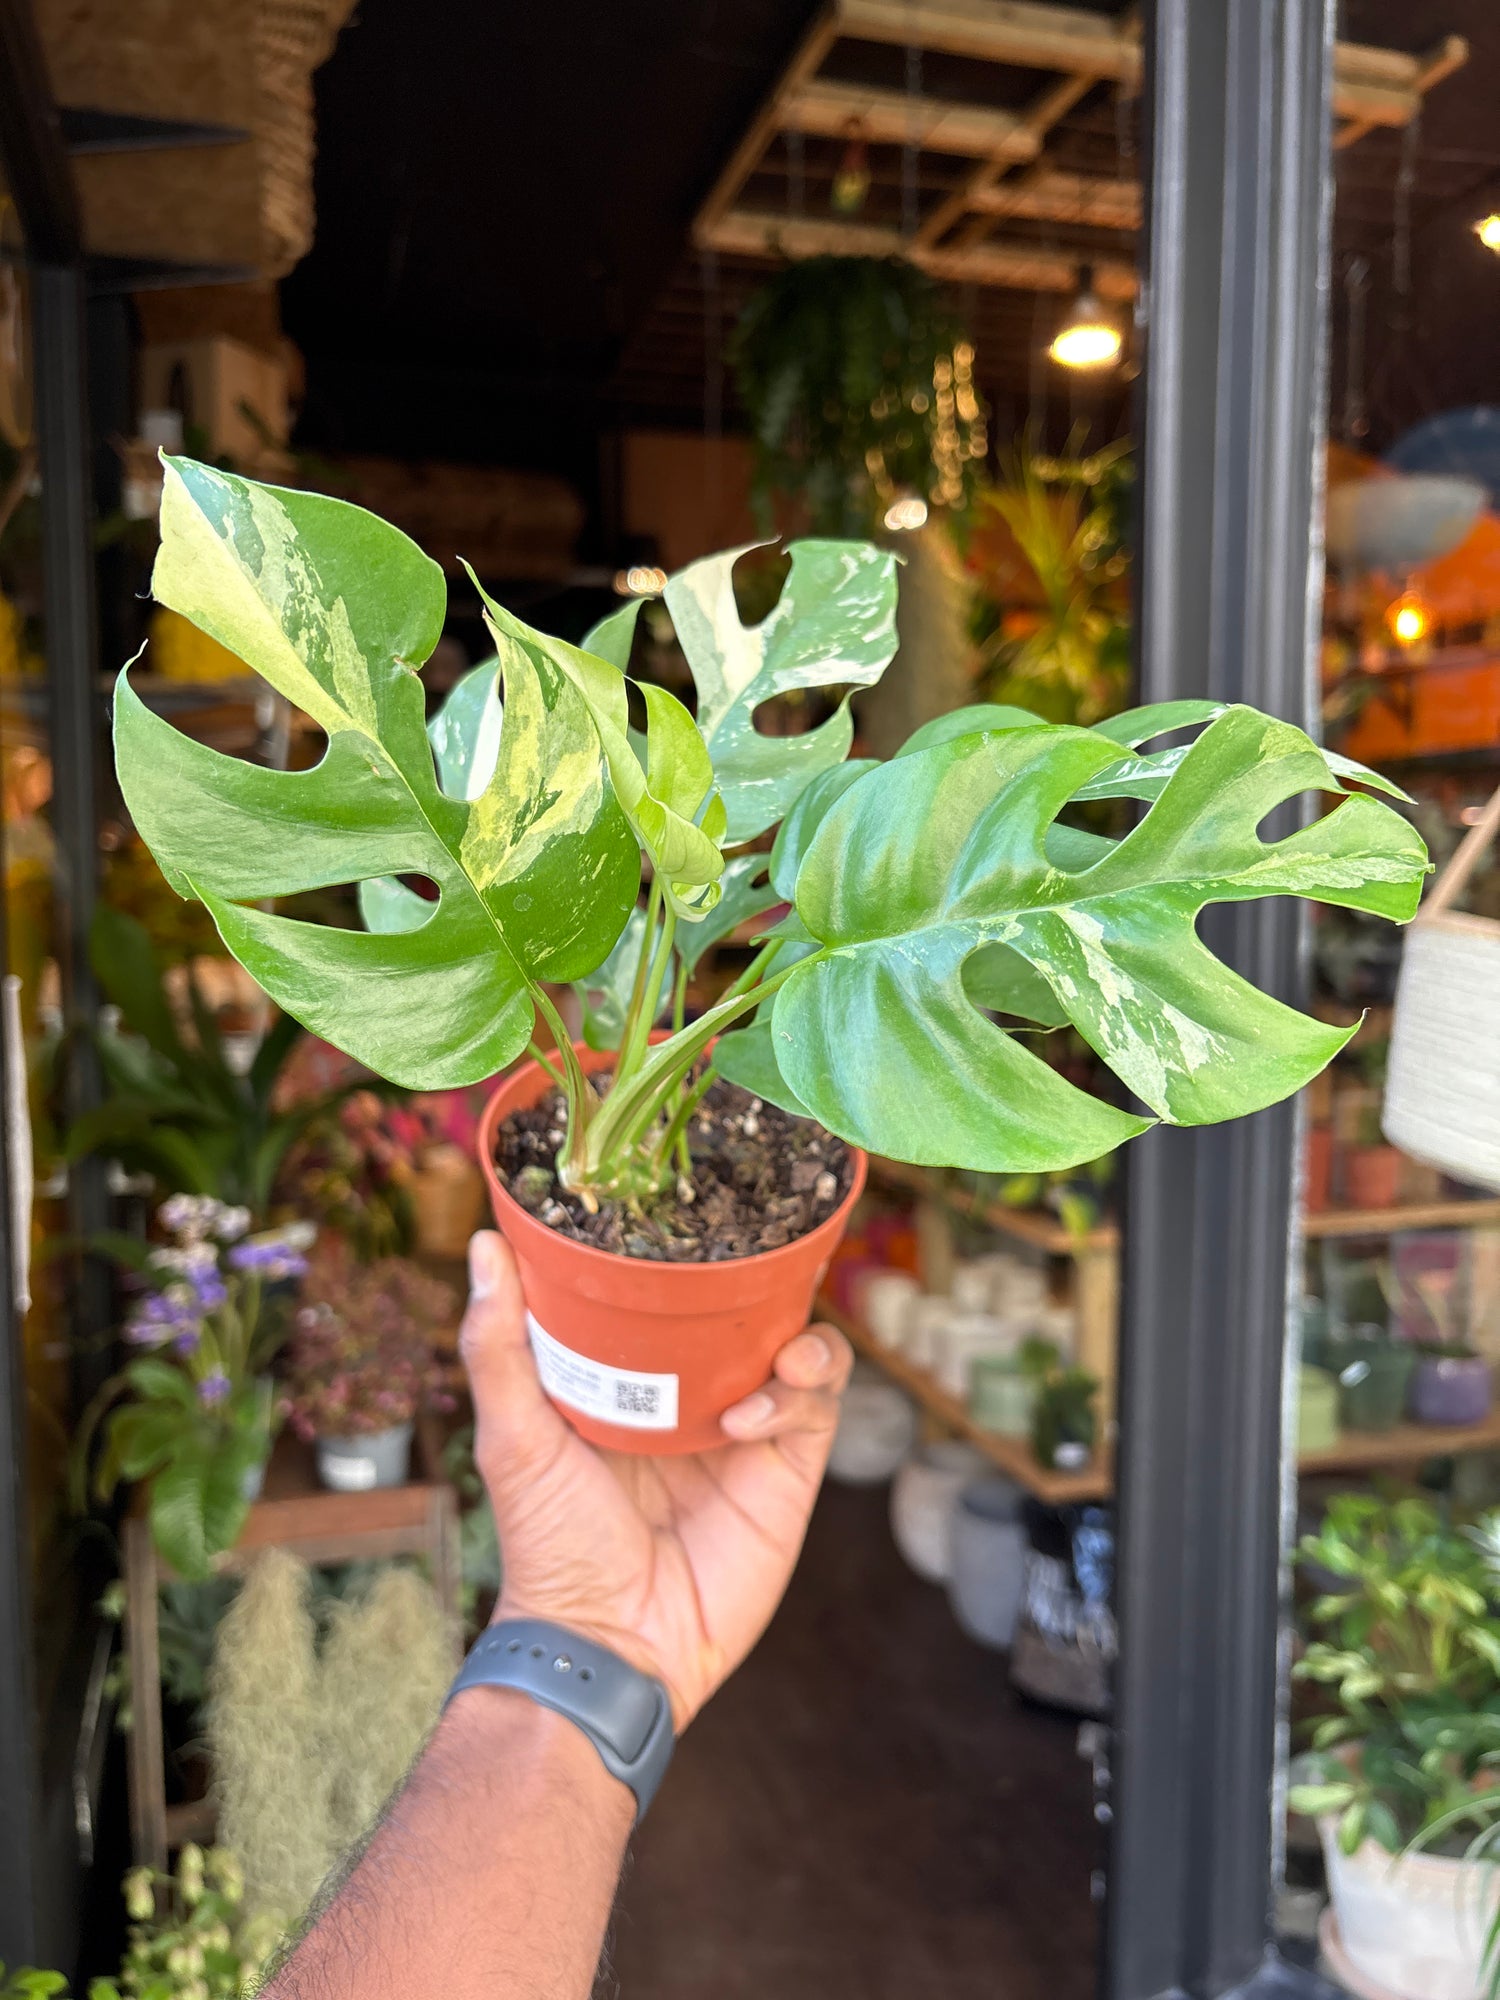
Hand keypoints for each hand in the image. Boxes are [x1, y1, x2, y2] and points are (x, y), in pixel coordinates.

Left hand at [459, 1230, 851, 1729]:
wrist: (607, 1644)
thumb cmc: (549, 1545)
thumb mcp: (513, 1437)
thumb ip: (499, 1345)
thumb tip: (485, 1245)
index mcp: (632, 1379)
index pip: (672, 1299)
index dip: (689, 1258)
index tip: (689, 1211)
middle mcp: (694, 1396)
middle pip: (747, 1313)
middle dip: (764, 1282)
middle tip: (763, 1259)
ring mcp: (745, 1432)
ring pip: (797, 1348)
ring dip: (797, 1335)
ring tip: (779, 1355)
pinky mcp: (786, 1473)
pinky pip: (816, 1408)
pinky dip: (799, 1395)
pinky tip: (750, 1420)